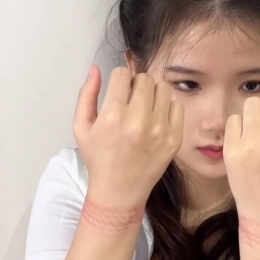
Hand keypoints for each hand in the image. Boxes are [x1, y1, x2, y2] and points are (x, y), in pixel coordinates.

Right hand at [73, 65, 183, 207]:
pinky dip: (167, 108)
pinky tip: (156, 119)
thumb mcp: (82, 127)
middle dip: (136, 83)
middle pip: (145, 78)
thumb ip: (87, 94)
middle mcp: (138, 122)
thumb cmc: (99, 158)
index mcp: (113, 116)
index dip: (119, 78)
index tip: (118, 90)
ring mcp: (160, 131)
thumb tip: (96, 69)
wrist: (120, 191)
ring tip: (144, 107)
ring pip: (163, 88)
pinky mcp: (174, 139)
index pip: (123, 74)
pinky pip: (177, 106)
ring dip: (153, 93)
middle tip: (131, 98)